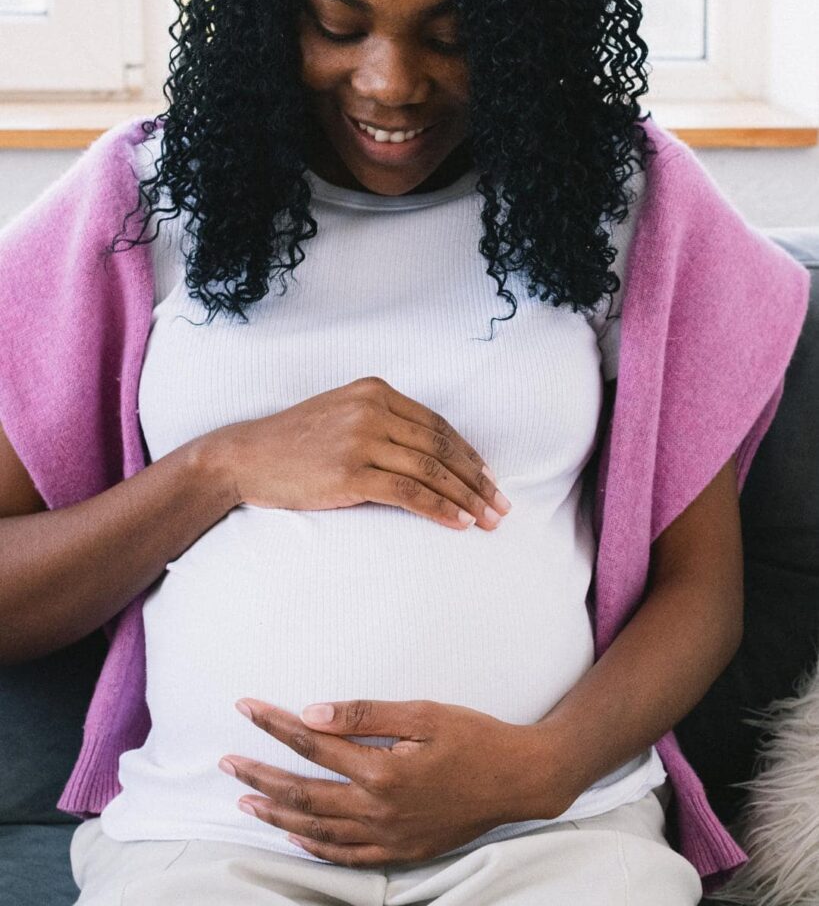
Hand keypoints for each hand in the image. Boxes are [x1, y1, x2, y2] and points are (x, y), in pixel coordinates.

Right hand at [214, 375, 511, 531]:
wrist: (245, 457)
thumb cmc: (292, 441)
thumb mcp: (341, 414)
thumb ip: (381, 422)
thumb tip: (428, 455)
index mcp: (374, 391)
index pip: (436, 425)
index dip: (468, 453)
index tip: (488, 477)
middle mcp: (372, 409)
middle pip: (441, 448)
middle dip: (476, 480)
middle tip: (501, 505)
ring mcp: (361, 440)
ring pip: (431, 471)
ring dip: (466, 498)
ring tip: (488, 520)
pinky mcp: (351, 473)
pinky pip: (409, 493)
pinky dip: (440, 509)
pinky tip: (459, 523)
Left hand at [219, 697, 571, 867]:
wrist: (518, 779)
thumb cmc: (474, 738)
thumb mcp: (423, 713)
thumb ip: (366, 714)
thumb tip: (313, 712)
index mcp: (382, 771)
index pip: (313, 744)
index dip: (275, 725)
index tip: (246, 709)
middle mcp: (378, 810)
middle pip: (303, 792)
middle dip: (260, 774)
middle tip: (227, 761)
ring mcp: (388, 836)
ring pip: (317, 829)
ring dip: (276, 813)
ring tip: (245, 799)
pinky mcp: (401, 851)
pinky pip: (346, 856)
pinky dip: (314, 846)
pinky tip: (295, 835)